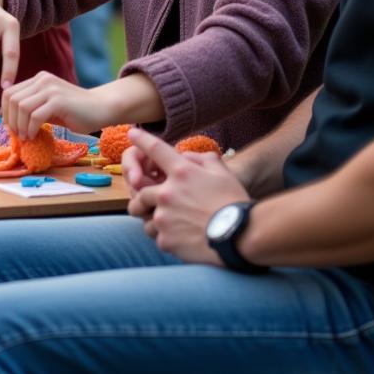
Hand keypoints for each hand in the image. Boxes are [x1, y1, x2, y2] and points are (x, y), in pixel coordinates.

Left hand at [1, 72, 103, 140]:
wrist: (102, 108)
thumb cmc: (75, 112)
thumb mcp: (49, 107)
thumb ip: (32, 109)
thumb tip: (11, 123)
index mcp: (38, 79)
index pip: (9, 92)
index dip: (5, 112)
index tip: (10, 128)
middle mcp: (42, 80)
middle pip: (12, 98)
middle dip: (10, 120)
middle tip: (17, 135)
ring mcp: (51, 88)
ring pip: (21, 106)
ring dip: (20, 126)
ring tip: (25, 137)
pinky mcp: (59, 100)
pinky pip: (35, 115)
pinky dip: (30, 128)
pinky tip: (34, 136)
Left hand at [127, 127, 247, 263]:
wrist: (242, 238)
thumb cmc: (234, 203)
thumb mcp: (222, 173)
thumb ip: (202, 159)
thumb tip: (187, 157)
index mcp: (181, 172)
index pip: (155, 149)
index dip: (142, 139)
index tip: (132, 133)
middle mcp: (167, 193)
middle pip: (140, 192)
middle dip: (142, 198)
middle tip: (148, 205)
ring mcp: (164, 218)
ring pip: (146, 218)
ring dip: (155, 220)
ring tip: (172, 225)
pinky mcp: (166, 240)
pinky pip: (158, 237)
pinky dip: (167, 238)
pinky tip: (183, 239)